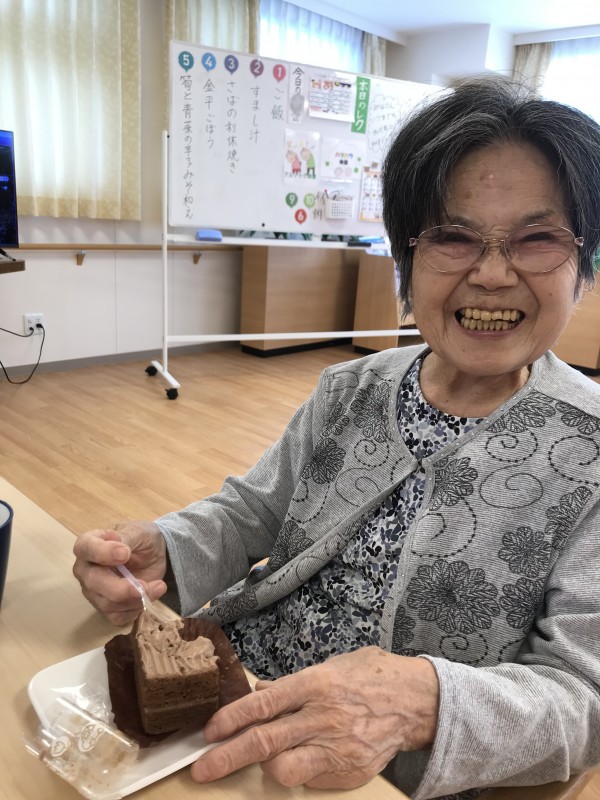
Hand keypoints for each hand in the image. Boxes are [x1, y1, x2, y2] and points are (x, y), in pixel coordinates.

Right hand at [72, 520, 167, 624]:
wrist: (155, 554)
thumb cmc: (142, 539)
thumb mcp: (138, 532)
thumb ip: (125, 538)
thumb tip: (116, 543)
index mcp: (89, 544)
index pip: (85, 548)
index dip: (102, 553)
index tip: (125, 554)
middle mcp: (86, 569)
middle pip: (93, 582)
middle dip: (121, 588)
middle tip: (145, 586)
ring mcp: (94, 591)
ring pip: (106, 603)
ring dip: (135, 599)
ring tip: (158, 587)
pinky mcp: (106, 607)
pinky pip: (116, 616)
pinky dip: (135, 610)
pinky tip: (149, 596)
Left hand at [191, 646, 438, 788]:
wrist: (416, 701)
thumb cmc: (370, 676)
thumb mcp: (330, 666)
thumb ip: (293, 684)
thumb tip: (259, 693)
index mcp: (316, 684)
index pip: (263, 703)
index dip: (231, 719)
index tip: (209, 731)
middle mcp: (322, 717)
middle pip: (264, 742)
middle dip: (226, 758)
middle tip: (201, 768)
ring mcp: (336, 748)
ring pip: (283, 769)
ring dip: (266, 766)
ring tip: (267, 757)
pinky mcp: (348, 774)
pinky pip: (310, 781)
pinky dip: (301, 773)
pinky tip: (308, 758)